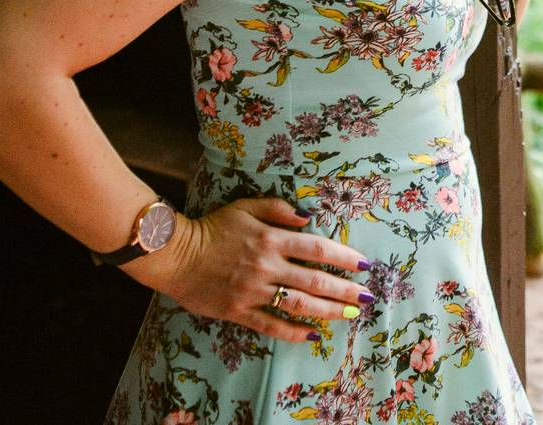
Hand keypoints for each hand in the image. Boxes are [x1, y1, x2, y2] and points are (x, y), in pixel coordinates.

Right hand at [121, 197, 373, 342]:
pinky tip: (312, 335)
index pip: (317, 248)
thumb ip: (278, 209)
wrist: (175, 255)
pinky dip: (293, 331)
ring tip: (350, 315)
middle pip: (314, 280)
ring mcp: (253, 291)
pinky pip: (271, 325)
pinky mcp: (238, 311)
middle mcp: (266, 265)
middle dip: (345, 290)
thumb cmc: (213, 228)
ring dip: (328, 310)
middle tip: (367, 297)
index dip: (343, 257)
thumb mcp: (245, 207)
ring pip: (298, 304)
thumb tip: (309, 217)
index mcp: (271, 238)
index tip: (364, 265)